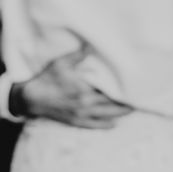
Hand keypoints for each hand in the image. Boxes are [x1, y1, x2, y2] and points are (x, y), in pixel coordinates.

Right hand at [17, 46, 131, 127]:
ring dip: (120, 114)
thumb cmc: (46, 79)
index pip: (110, 92)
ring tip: (132, 110)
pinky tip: (115, 124)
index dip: (124, 92)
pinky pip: (95, 126)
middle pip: (113, 106)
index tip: (136, 88)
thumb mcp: (61, 63)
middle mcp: (86, 105)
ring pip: (107, 117)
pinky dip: (107, 125)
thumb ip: (78, 55)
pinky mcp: (76, 122)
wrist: (31, 98)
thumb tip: (91, 45)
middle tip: (140, 100)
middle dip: (127, 104)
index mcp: (85, 90)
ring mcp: (81, 115)